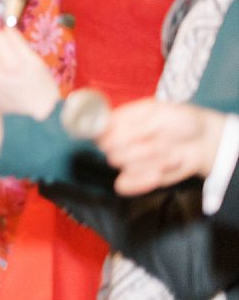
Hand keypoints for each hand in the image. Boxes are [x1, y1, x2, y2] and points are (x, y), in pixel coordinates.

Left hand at [0, 28, 59, 118]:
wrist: (40, 116)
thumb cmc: (42, 87)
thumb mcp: (36, 62)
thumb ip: (18, 43)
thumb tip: (5, 27)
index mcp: (13, 64)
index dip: (5, 36)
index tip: (11, 40)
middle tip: (13, 59)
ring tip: (10, 73)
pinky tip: (3, 82)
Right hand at [99, 100, 228, 195]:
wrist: (203, 141)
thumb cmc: (181, 120)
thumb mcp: (158, 113)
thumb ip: (133, 123)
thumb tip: (108, 129)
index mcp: (118, 120)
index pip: (96, 129)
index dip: (103, 134)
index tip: (121, 134)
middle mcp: (119, 140)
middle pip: (109, 150)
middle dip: (137, 148)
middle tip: (159, 141)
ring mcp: (128, 159)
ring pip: (121, 165)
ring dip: (149, 161)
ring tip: (170, 153)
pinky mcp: (138, 177)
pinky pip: (123, 185)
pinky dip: (140, 181)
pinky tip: (158, 173)